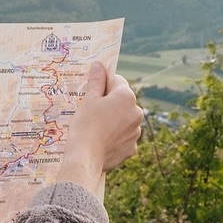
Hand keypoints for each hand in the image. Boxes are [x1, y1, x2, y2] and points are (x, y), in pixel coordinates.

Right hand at [58, 63, 143, 192]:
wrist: (85, 158)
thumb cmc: (86, 124)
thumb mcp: (89, 100)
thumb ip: (96, 81)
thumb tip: (99, 65)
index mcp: (127, 97)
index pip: (117, 82)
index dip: (103, 85)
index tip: (93, 93)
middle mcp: (137, 112)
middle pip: (123, 101)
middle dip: (110, 104)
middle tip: (92, 112)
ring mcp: (136, 132)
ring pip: (124, 120)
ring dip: (114, 120)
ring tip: (97, 128)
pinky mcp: (132, 148)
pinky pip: (124, 137)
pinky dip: (116, 138)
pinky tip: (103, 141)